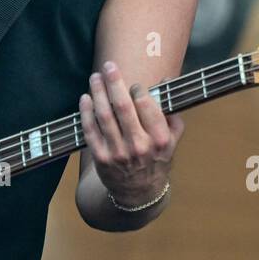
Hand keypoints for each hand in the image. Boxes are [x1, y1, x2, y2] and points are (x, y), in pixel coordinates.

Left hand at [79, 61, 184, 206]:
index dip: (138, 90)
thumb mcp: (172, 142)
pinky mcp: (101, 158)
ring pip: (104, 115)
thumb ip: (171, 114)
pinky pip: (90, 130)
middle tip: (108, 66)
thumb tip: (168, 83)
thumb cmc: (156, 161)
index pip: (147, 105)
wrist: (139, 194)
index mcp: (159, 139)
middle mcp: (139, 145)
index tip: (133, 84)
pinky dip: (86, 112)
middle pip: (123, 106)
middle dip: (114, 82)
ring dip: (98, 92)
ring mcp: (118, 152)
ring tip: (95, 77)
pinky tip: (86, 98)